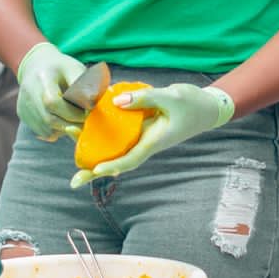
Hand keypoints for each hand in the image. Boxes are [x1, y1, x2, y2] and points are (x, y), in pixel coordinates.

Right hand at [16, 41, 87, 140]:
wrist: (36, 66)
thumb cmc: (61, 68)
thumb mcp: (75, 69)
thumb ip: (84, 86)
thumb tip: (93, 106)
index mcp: (42, 78)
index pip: (53, 103)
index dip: (72, 112)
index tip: (86, 113)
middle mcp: (28, 93)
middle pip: (49, 120)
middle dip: (71, 124)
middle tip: (85, 122)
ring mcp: (24, 106)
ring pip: (46, 130)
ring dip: (64, 129)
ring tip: (73, 118)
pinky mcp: (23, 116)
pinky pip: (42, 132)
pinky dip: (56, 130)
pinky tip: (62, 119)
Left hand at [70, 83, 233, 187]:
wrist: (207, 107)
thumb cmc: (192, 104)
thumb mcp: (170, 96)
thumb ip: (143, 98)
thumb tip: (114, 101)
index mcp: (154, 141)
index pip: (131, 159)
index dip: (113, 165)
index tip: (96, 170)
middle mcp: (145, 143)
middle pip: (117, 160)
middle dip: (95, 170)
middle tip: (74, 181)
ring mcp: (142, 137)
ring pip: (115, 147)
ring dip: (94, 147)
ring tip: (70, 137)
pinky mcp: (141, 128)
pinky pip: (120, 133)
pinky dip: (104, 131)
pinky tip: (89, 122)